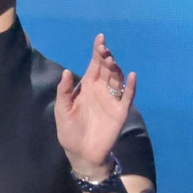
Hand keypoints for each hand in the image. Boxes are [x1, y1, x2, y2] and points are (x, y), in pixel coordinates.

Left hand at [54, 33, 136, 177]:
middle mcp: (101, 90)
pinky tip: (131, 76)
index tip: (100, 38)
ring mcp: (112, 100)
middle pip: (106, 69)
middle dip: (106, 57)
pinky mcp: (120, 111)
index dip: (97, 52)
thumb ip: (64, 91)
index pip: (94, 65)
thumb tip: (67, 71)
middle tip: (104, 48)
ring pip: (117, 79)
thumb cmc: (70, 131)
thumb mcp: (62, 110)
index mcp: (87, 87)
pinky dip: (130, 86)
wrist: (82, 153)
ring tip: (110, 61)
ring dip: (115, 69)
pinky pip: (128, 96)